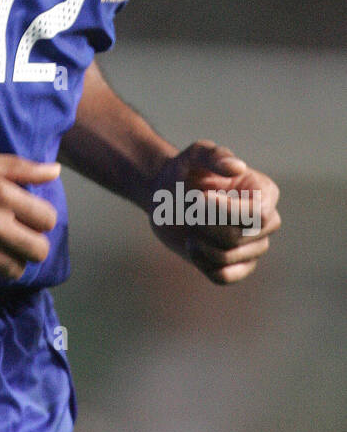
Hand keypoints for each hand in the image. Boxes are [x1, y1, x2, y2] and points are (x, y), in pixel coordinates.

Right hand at [0, 151, 59, 295]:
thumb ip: (18, 167)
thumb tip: (54, 172)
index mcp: (1, 195)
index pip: (48, 219)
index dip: (38, 218)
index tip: (24, 217)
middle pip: (39, 251)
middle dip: (30, 245)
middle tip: (12, 238)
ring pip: (16, 271)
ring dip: (8, 262)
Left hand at [147, 140, 280, 283]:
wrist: (166, 194)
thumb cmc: (185, 170)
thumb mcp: (194, 155)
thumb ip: (214, 155)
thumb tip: (238, 167)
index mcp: (264, 193)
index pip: (259, 215)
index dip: (227, 211)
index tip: (198, 198)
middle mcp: (264, 222)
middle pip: (243, 238)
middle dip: (208, 225)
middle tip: (189, 208)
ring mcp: (251, 246)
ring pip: (230, 257)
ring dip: (200, 241)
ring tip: (189, 224)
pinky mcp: (234, 264)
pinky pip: (224, 276)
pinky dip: (203, 263)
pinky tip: (191, 245)